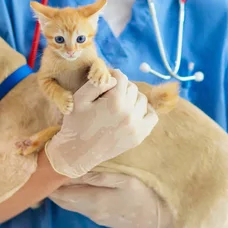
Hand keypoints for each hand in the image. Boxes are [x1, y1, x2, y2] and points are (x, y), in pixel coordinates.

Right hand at [44, 69, 158, 177]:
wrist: (77, 153)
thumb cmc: (75, 123)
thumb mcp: (79, 98)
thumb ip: (97, 83)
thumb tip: (114, 76)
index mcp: (114, 101)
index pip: (121, 77)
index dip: (112, 75)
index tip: (106, 80)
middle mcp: (129, 113)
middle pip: (132, 88)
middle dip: (121, 88)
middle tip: (109, 94)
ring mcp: (136, 126)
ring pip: (142, 100)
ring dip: (132, 98)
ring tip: (120, 103)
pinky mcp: (139, 136)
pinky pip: (152, 117)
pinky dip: (145, 111)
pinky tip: (133, 111)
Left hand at [49, 172, 175, 227]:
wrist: (158, 220)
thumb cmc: (143, 196)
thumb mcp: (123, 180)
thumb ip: (97, 176)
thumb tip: (73, 171)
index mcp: (93, 200)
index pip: (61, 193)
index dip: (50, 181)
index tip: (46, 164)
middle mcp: (89, 211)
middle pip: (62, 200)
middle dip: (52, 186)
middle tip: (49, 166)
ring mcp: (94, 216)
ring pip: (69, 204)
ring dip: (62, 190)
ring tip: (61, 171)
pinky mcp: (100, 218)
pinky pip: (79, 206)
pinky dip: (72, 194)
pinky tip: (76, 183)